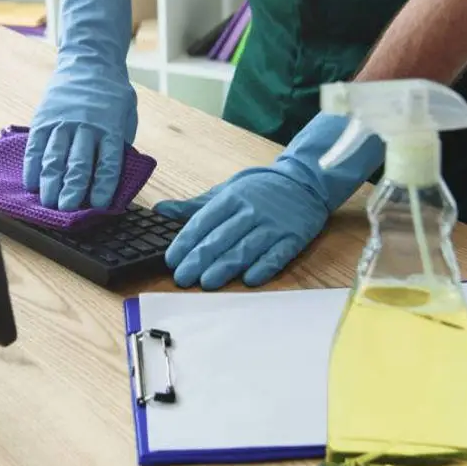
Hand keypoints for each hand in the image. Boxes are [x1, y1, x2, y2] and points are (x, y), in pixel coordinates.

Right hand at [24, 0, 137, 210]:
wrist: (89, 61)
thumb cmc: (111, 94)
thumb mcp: (126, 115)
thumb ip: (119, 143)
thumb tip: (113, 176)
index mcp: (110, 128)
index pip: (107, 162)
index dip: (102, 186)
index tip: (98, 205)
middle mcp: (86, 126)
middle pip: (78, 163)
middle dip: (71, 189)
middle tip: (66, 209)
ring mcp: (62, 122)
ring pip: (54, 157)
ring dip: (50, 182)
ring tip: (47, 202)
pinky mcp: (44, 118)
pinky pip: (36, 146)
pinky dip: (33, 166)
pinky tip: (31, 183)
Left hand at [156, 113, 383, 288]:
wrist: (305, 182)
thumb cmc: (259, 190)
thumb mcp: (226, 191)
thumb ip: (194, 206)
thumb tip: (160, 211)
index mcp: (231, 198)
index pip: (204, 221)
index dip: (186, 241)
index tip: (172, 259)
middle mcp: (251, 211)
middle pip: (221, 238)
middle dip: (199, 259)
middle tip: (182, 278)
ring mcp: (273, 225)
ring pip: (245, 248)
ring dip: (225, 267)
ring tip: (207, 283)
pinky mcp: (293, 238)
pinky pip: (277, 255)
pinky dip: (263, 267)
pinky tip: (250, 280)